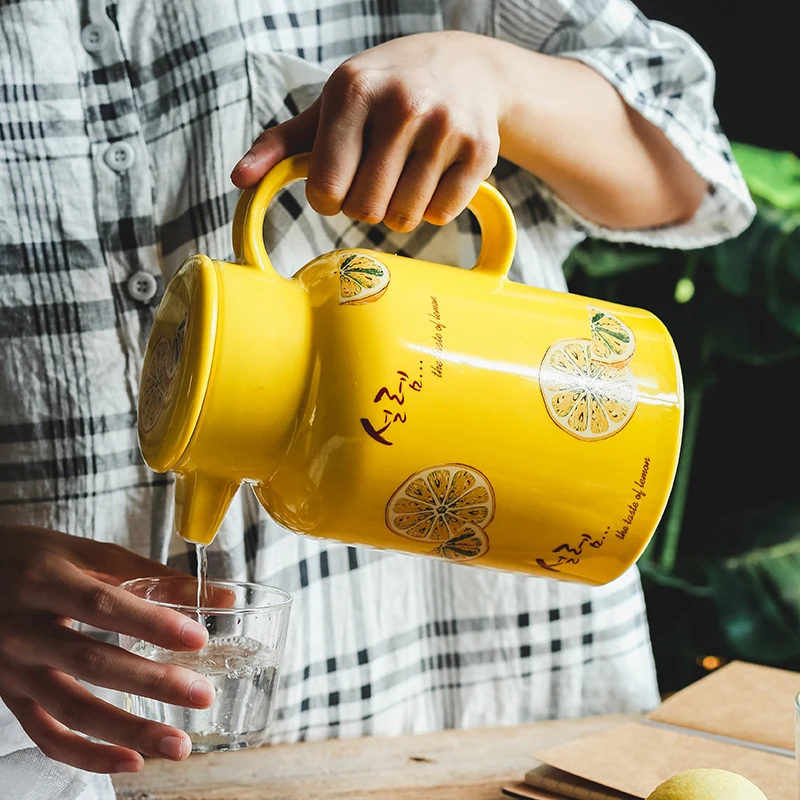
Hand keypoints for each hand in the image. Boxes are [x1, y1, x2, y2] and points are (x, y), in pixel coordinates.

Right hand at [0, 524, 213, 773]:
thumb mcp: (86, 552)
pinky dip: (87, 755)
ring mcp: (14, 668)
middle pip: (91, 662)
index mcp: (45, 581)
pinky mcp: (10, 696)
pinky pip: (46, 735)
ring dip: (128, 731)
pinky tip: (130, 761)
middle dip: (152, 683)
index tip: (197, 639)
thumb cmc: (34, 558)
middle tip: (202, 696)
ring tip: (178, 744)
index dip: (151, 624)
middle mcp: (24, 629)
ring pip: (71, 708)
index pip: (102, 606)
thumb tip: (221, 598)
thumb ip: (150, 575)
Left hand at [231, 31, 504, 231]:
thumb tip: (240, 180)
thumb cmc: (385, 91)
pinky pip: (440, 215)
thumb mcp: (332, 106)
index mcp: (353, 90)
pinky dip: (432, 208)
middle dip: (364, 205)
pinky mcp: (480, 150)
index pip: (326, 189)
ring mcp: (445, 127)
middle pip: (365, 210)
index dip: (329, 197)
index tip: (340, 179)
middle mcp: (402, 104)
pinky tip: (434, 175)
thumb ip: (283, 145)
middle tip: (375, 178)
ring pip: (404, 218)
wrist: (466, 67)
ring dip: (397, 210)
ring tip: (405, 175)